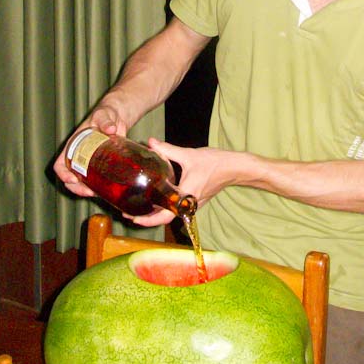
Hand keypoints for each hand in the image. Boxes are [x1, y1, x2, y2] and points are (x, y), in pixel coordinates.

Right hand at [52, 101, 133, 196]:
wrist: (118, 118)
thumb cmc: (105, 114)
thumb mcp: (102, 115)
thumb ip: (105, 120)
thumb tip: (110, 128)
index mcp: (73, 146)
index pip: (59, 165)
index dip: (63, 174)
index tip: (73, 179)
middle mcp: (79, 157)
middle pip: (70, 180)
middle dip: (77, 188)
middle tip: (90, 192)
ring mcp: (90, 164)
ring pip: (83, 183)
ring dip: (88, 191)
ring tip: (98, 193)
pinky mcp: (102, 167)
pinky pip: (96, 182)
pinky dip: (99, 189)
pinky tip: (106, 191)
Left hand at [129, 138, 244, 226]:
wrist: (234, 168)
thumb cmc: (214, 163)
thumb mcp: (188, 155)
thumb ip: (168, 150)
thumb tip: (150, 142)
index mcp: (185, 196)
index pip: (163, 216)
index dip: (147, 220)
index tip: (132, 218)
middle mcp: (189, 205)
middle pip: (164, 219)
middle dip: (146, 219)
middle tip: (128, 213)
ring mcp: (193, 205)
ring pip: (171, 215)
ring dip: (155, 214)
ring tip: (138, 207)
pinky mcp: (196, 201)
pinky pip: (177, 209)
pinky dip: (165, 208)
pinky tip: (156, 199)